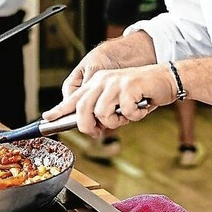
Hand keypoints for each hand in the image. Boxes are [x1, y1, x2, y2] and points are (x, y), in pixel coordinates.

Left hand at [42, 43, 177, 136]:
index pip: (74, 98)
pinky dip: (134, 116)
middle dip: (89, 126)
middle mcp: (103, 80)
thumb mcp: (118, 101)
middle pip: (83, 109)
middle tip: (99, 132)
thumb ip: (103, 111)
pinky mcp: (129, 86)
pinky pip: (125, 113)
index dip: (59, 110)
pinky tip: (140, 107)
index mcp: (98, 82)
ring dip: (116, 121)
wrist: (165, 79)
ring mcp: (115, 82)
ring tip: (128, 114)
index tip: (47, 119)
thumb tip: (92, 128)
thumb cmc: (142, 93)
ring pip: (102, 113)